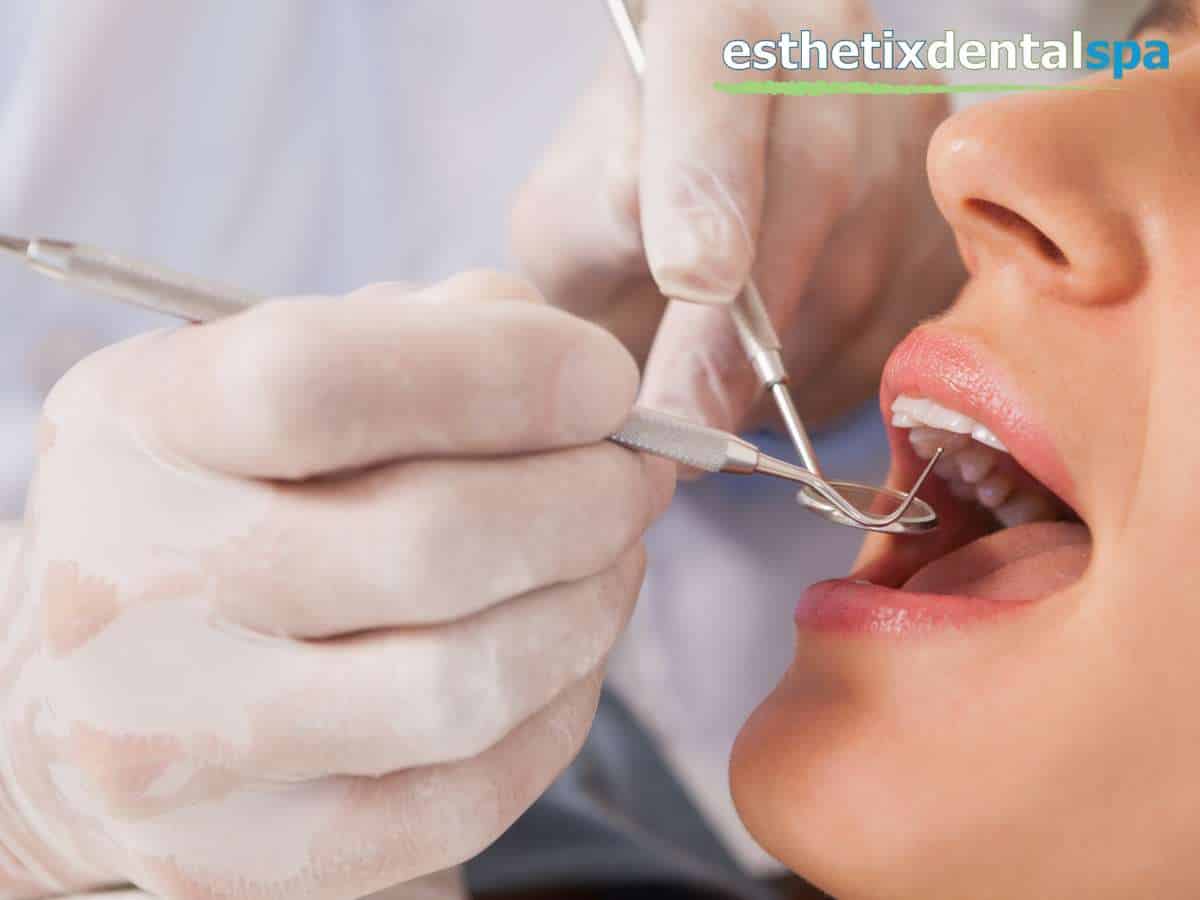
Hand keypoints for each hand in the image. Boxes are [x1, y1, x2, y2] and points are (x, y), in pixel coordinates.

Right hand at [0, 273, 673, 899]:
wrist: (99, 679)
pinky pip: (463, 799)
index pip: (315, 383)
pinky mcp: (242, 859)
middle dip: (587, 500)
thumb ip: (426, 336)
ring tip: (613, 557)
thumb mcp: (283, 371)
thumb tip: (579, 373)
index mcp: (136, 430)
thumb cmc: (233, 494)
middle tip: (638, 475)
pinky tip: (565, 651)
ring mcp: (177, 746)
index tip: (606, 379)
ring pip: (461, 687)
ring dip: (588, 608)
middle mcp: (128, 592)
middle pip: (424, 545)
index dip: (501, 372)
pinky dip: (558, 715)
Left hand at [512, 1, 964, 436]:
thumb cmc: (616, 213)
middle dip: (747, 323)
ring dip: (791, 358)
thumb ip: (595, 213)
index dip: (707, 178)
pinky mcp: (951, 200)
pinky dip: (844, 370)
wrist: (697, 209)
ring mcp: (905, 116)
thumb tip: (658, 221)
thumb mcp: (570, 211)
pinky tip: (783, 383)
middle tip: (687, 417)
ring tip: (715, 401)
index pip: (718, 76)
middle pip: (819, 178)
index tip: (691, 280)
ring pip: (874, 254)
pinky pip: (916, 307)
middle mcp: (827, 42)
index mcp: (714, 14)